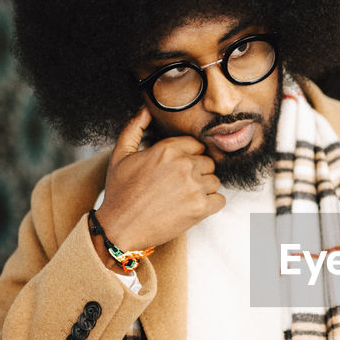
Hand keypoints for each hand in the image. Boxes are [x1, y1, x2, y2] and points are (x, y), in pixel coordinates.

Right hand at [93, 108, 226, 256]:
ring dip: (203, 188)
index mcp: (168, 149)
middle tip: (178, 186)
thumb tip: (146, 110)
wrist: (120, 228)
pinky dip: (210, 204)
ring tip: (182, 197)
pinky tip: (192, 207)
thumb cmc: (119, 192)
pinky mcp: (200, 208)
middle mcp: (184, 165)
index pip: (196, 145)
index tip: (177, 169)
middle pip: (208, 162)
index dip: (188, 156)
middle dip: (197, 172)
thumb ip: (134, 128)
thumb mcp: (120, 155)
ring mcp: (194, 187)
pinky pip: (220, 200)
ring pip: (215, 181)